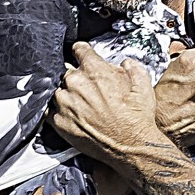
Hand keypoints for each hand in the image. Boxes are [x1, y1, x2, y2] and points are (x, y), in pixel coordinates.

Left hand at [50, 43, 165, 167]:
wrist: (130, 146)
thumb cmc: (137, 116)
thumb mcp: (143, 84)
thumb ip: (131, 67)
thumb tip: (124, 63)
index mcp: (94, 70)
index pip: (79, 49)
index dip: (82, 52)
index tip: (82, 55)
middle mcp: (75, 83)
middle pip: (66, 70)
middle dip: (76, 76)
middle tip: (86, 87)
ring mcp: (64, 103)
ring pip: (57, 89)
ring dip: (66, 93)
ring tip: (78, 102)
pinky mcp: (59, 122)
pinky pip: (50, 109)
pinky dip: (58, 109)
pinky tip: (70, 113)